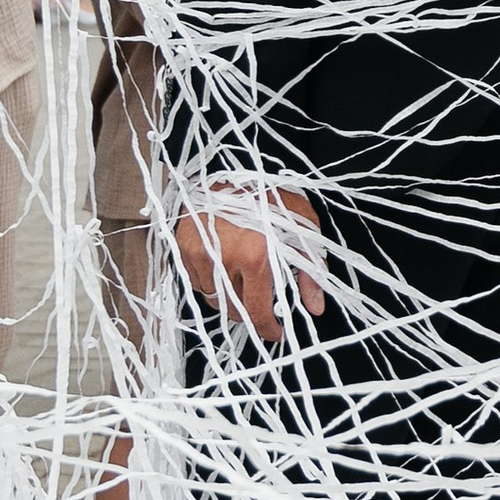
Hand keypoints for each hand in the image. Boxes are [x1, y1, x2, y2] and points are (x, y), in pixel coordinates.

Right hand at [176, 181, 323, 342]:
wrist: (236, 166)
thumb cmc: (273, 196)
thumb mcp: (304, 229)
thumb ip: (310, 272)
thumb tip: (315, 307)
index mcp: (256, 256)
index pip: (257, 312)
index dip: (267, 329)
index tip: (274, 332)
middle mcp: (224, 258)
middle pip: (233, 310)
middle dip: (250, 314)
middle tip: (262, 306)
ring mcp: (200, 253)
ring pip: (212, 298)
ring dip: (229, 298)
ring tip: (243, 283)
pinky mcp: (184, 246)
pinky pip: (195, 281)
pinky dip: (210, 283)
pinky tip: (225, 268)